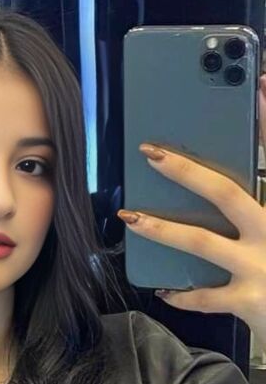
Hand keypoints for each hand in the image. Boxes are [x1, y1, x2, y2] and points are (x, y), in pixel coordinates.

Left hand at [117, 75, 265, 334]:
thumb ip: (255, 202)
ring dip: (162, 229)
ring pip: (202, 242)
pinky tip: (163, 288)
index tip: (254, 84)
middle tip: (151, 152)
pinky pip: (204, 296)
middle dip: (186, 171)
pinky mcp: (250, 300)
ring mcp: (262, 265)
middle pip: (227, 192)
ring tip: (131, 217)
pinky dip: (179, 292)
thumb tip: (230, 172)